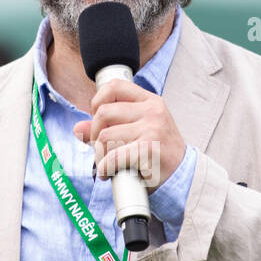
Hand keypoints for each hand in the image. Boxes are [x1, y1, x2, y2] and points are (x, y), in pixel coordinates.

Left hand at [71, 79, 185, 188]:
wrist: (182, 174)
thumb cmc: (158, 152)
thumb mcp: (137, 131)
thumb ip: (108, 127)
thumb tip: (78, 128)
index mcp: (149, 101)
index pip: (115, 86)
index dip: (98, 101)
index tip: (98, 120)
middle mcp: (152, 111)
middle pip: (103, 113)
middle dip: (95, 134)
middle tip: (101, 149)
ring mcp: (151, 129)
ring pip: (105, 136)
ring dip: (99, 155)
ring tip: (106, 164)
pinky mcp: (149, 149)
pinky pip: (114, 156)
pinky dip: (105, 167)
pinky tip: (107, 173)